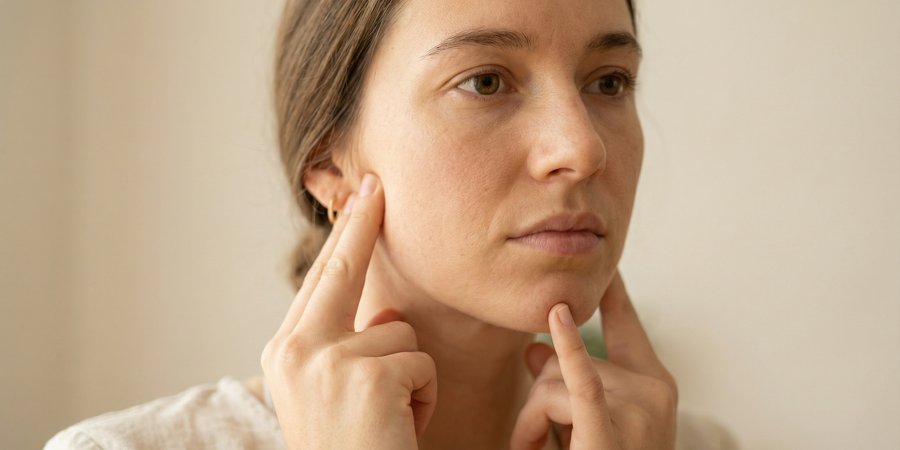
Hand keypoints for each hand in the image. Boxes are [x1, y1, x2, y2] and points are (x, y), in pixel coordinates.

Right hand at [260, 174, 436, 449]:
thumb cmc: (352, 447)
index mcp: (285, 352)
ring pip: (399, 332)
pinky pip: (419, 362)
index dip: (344, 238)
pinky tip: (400, 427)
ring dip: (410, 375)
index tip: (360, 197)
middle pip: (341, 271)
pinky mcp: (364, 377)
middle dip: (363, 223)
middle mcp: (294, 350)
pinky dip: (423, 396)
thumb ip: (349, 347)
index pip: (320, 281)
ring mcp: (325, 361)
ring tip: (389, 418)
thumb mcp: (337, 394)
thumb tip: (385, 313)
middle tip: (377, 182)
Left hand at [511, 272, 677, 449]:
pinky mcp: (610, 435)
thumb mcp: (586, 424)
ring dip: (531, 420)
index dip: (610, 292)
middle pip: (568, 359)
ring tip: (533, 449)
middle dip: (541, 397)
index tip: (603, 263)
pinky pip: (583, 383)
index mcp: (654, 384)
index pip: (625, 325)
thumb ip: (564, 386)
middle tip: (533, 440)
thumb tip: (533, 348)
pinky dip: (569, 349)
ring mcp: (637, 412)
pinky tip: (557, 317)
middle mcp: (651, 391)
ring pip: (554, 383)